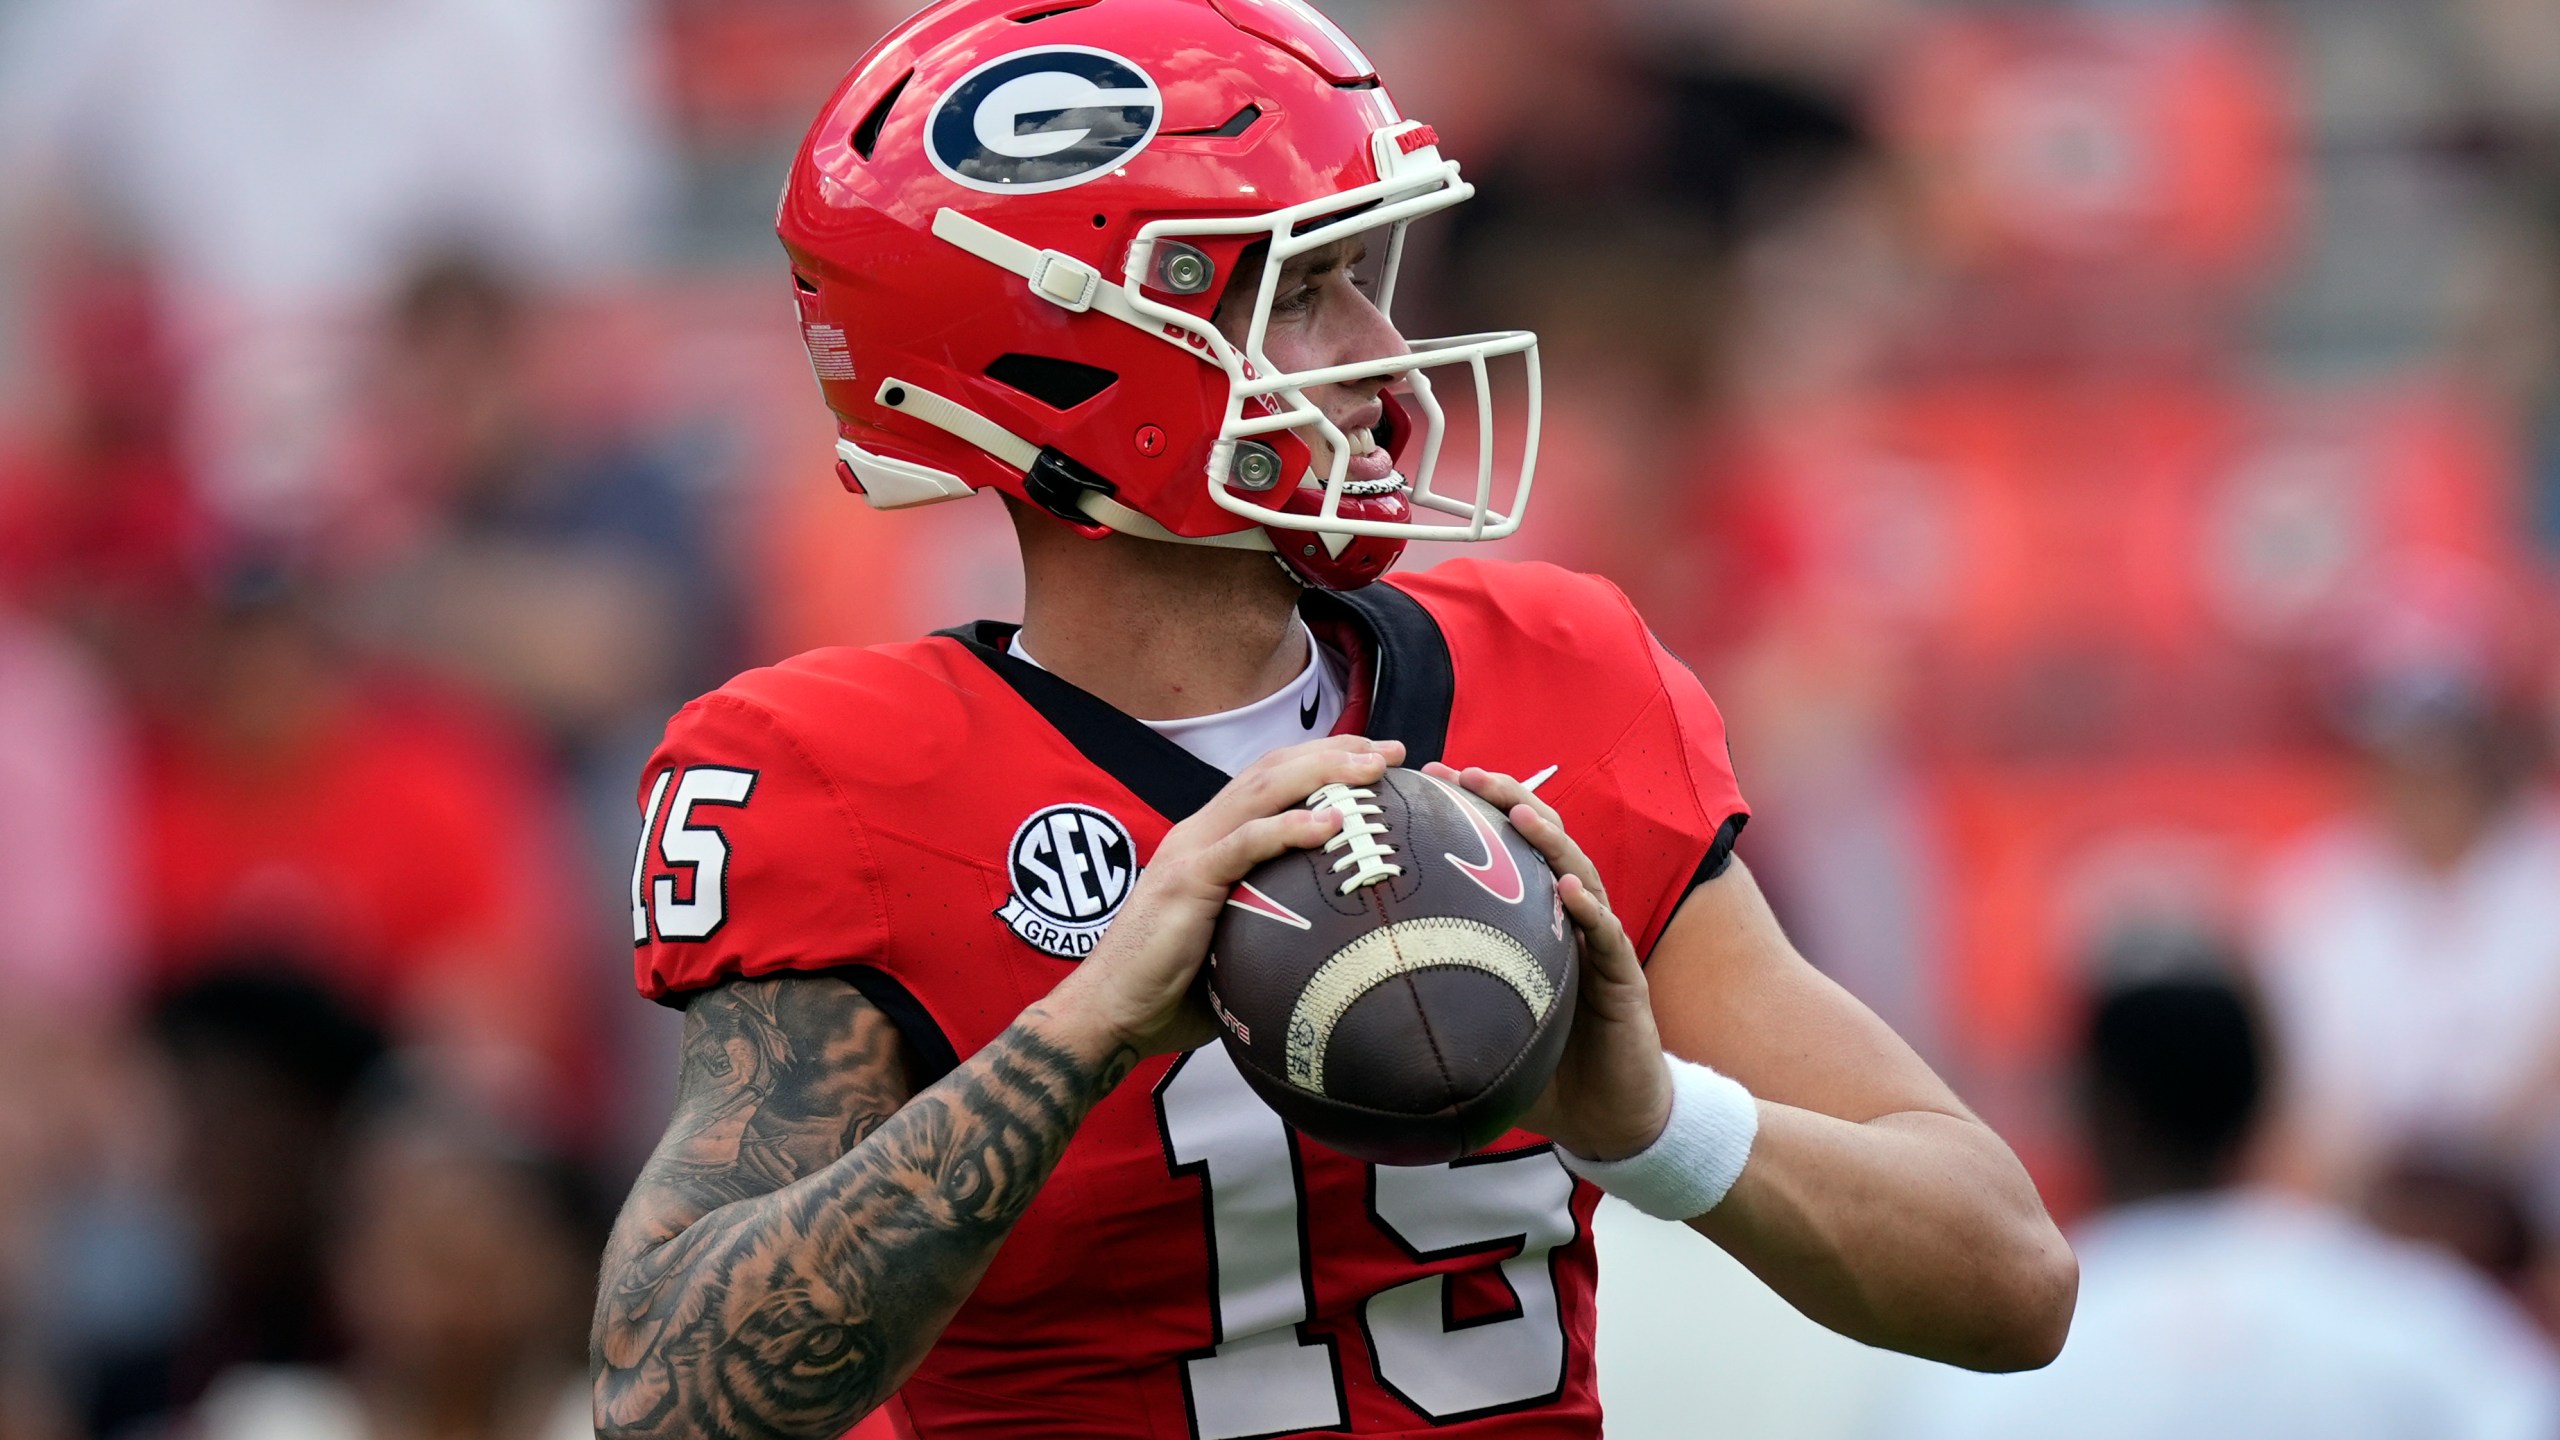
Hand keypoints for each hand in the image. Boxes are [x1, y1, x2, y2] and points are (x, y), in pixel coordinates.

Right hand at [1055, 737, 1407, 1058]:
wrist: (1110, 1012)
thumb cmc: (1171, 990)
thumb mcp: (1236, 945)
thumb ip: (1273, 928)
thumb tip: (1335, 950)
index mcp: (1212, 840)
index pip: (1273, 780)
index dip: (1324, 760)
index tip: (1376, 760)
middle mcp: (1201, 832)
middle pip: (1275, 770)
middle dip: (1337, 753)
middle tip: (1391, 752)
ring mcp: (1192, 851)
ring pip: (1263, 790)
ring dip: (1323, 772)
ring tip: (1373, 768)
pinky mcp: (1188, 881)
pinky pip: (1244, 844)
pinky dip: (1288, 828)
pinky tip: (1330, 824)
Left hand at [1428, 763, 1672, 1161]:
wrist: (1607, 1117)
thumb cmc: (1541, 1070)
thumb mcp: (1475, 1032)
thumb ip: (1426, 1008)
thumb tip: (1340, 1008)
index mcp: (1532, 921)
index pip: (1503, 849)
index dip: (1472, 811)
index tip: (1427, 780)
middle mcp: (1567, 919)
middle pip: (1542, 841)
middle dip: (1506, 799)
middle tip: (1465, 774)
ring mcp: (1598, 942)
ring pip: (1580, 873)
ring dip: (1551, 839)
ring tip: (1520, 811)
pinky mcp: (1623, 978)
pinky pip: (1606, 936)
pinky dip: (1589, 909)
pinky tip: (1567, 889)